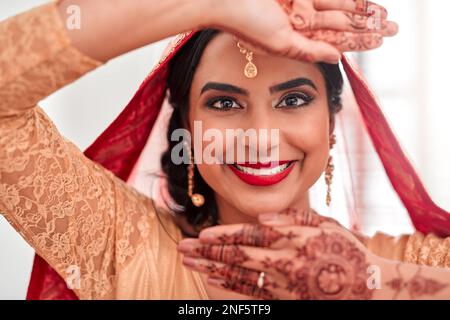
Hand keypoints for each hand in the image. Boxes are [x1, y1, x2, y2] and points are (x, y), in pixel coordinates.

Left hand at [178, 208, 378, 299]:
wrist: (370, 288)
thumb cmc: (347, 252)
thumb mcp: (326, 226)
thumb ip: (293, 220)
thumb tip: (262, 216)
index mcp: (293, 241)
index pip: (251, 236)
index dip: (224, 235)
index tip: (202, 235)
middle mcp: (284, 263)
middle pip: (238, 256)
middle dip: (208, 252)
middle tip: (183, 248)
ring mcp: (284, 284)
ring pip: (240, 275)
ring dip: (212, 268)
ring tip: (190, 263)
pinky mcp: (286, 299)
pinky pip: (253, 293)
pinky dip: (231, 287)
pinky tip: (213, 281)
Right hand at [210, 0, 397, 62]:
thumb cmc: (247, 23)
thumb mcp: (281, 42)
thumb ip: (309, 50)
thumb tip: (336, 57)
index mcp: (295, 38)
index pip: (332, 40)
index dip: (356, 41)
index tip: (380, 41)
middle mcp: (299, 21)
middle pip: (339, 22)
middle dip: (365, 25)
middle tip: (394, 28)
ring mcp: (298, 3)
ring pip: (336, 5)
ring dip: (361, 8)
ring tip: (385, 13)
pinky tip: (361, 0)